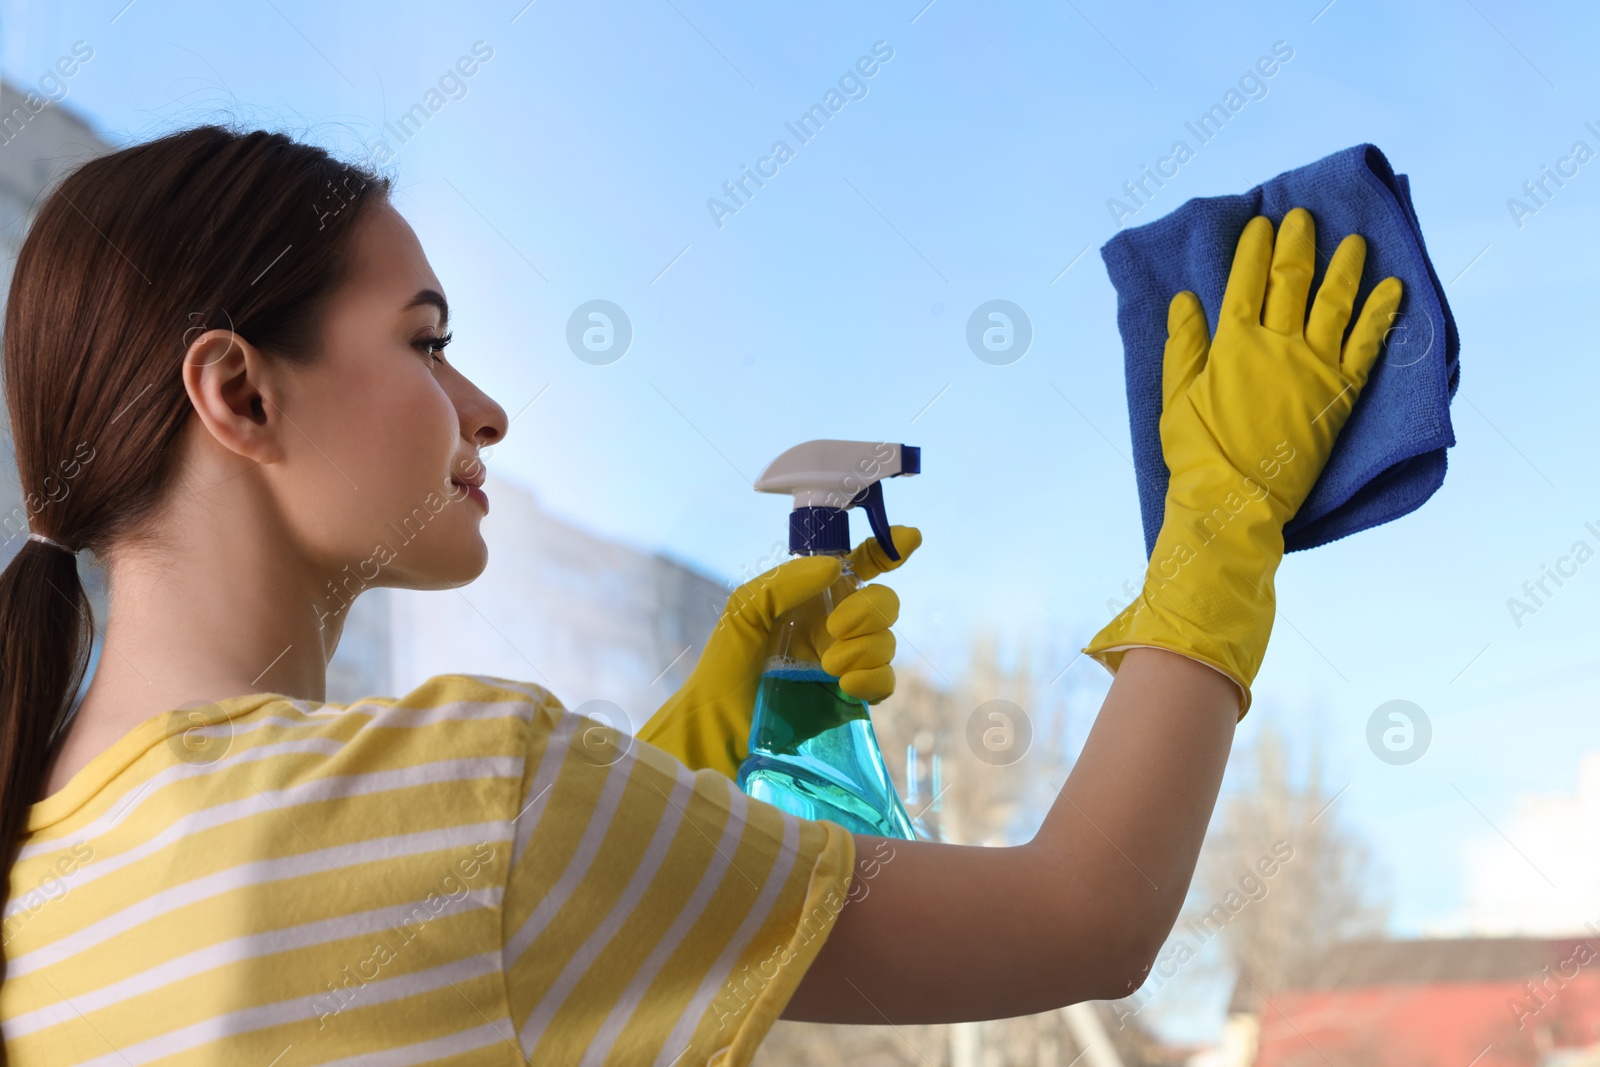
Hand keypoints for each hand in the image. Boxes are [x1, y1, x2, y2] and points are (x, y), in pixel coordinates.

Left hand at [637, 525, 921, 778]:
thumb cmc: (727, 665)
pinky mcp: (852, 698)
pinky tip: (847, 684)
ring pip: (887, 641)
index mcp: (814, 597)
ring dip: (865, 648)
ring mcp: (847, 661)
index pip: (860, 566)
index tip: (909, 538)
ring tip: (827, 666)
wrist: (720, 726)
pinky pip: (885, 681)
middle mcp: (836, 625)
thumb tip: (834, 568)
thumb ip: (784, 582)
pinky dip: (873, 678)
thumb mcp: (745, 611)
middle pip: (883, 602)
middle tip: (835, 627)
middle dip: (869, 609)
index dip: (887, 549)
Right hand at [1084, 208, 1401, 711]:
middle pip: (1291, 280)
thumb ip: (1182, 345)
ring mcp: (1313, 368)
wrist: (1234, 504)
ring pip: (1335, 303)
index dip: (1253, 249)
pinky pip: (1368, 346)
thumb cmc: (1197, 455)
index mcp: (1232, 344)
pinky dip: (1381, 315)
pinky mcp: (1340, 395)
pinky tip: (1392, 290)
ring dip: (1345, 268)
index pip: (1245, 282)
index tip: (1261, 222)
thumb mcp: (1175, 397)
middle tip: (1304, 217)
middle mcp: (1277, 346)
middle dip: (1298, 243)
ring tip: (1354, 242)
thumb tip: (1185, 301)